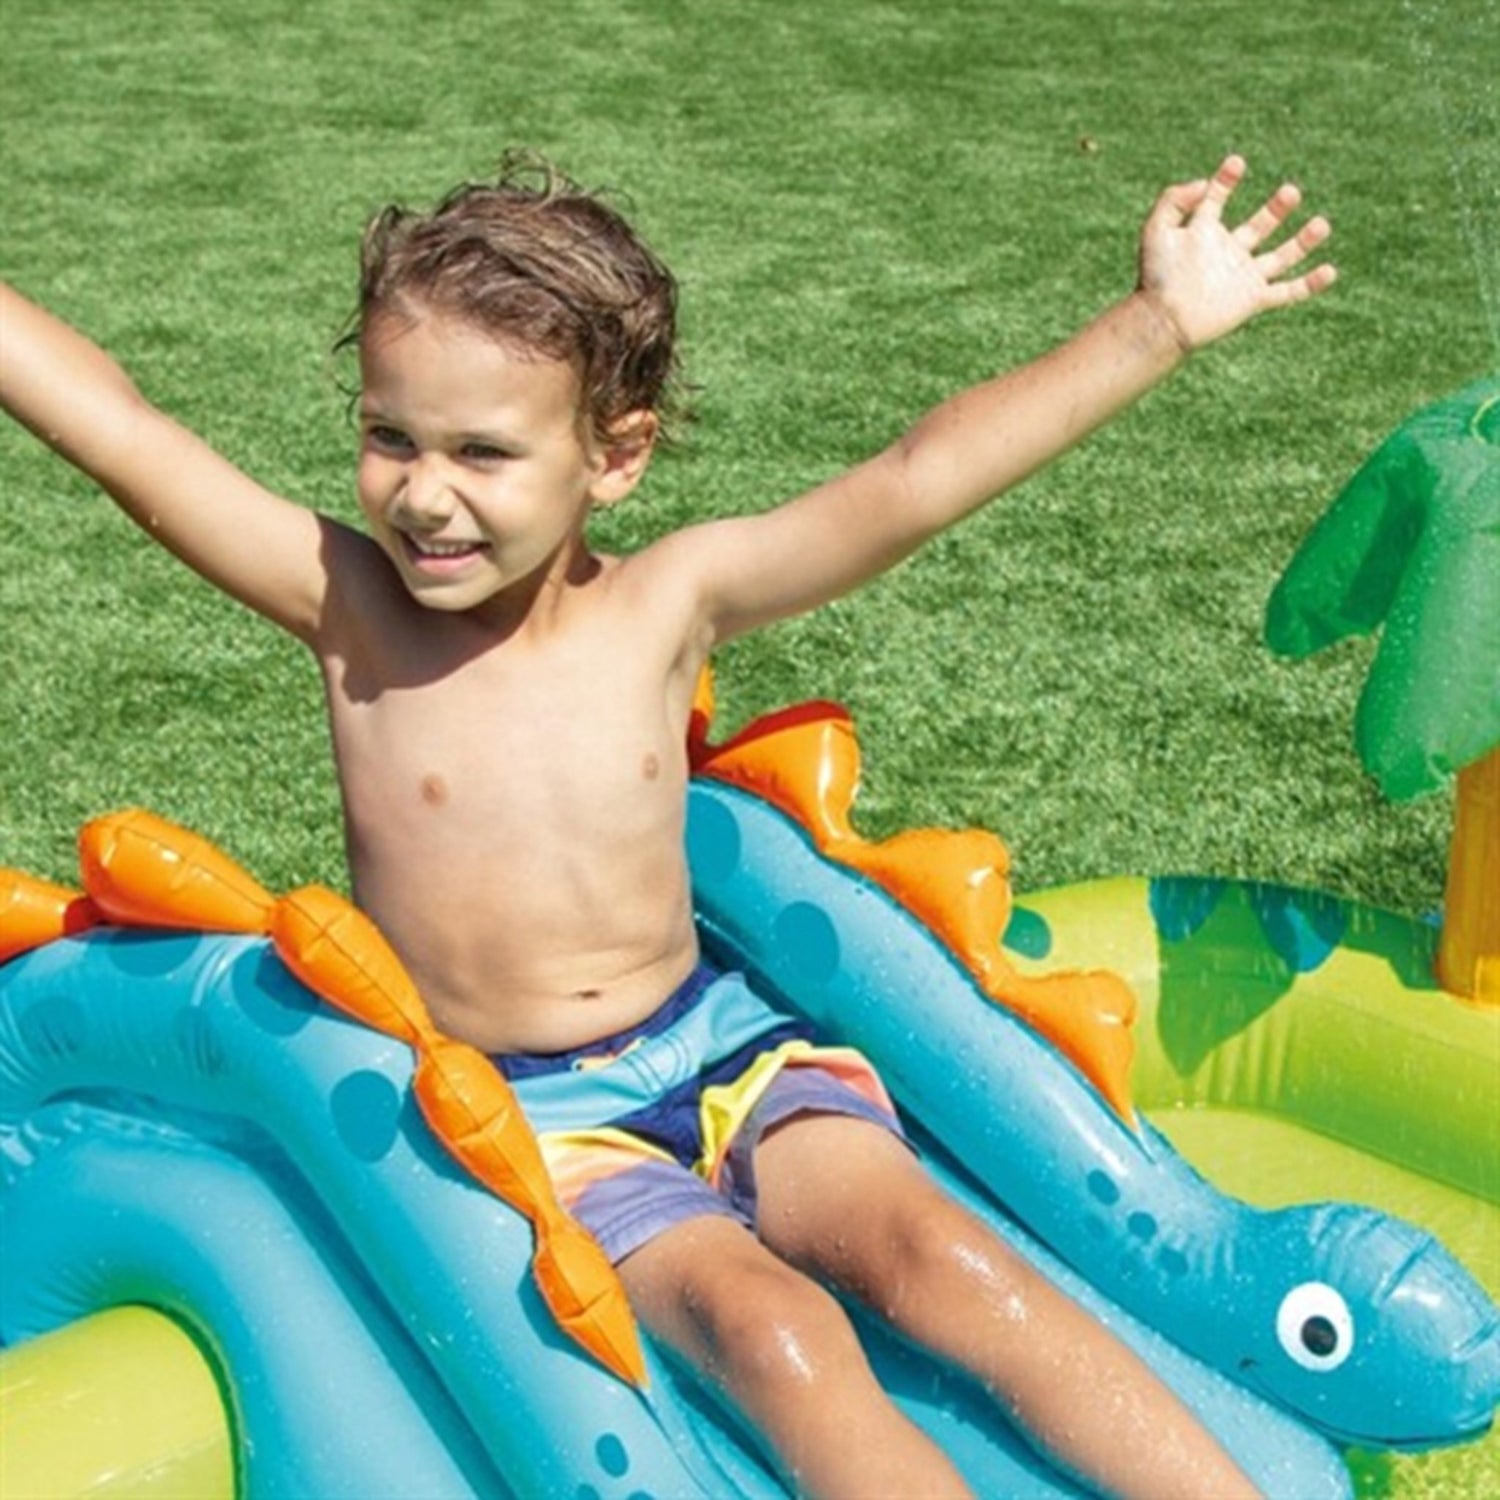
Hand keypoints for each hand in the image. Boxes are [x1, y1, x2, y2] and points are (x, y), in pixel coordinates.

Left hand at [1137, 155, 1335, 351]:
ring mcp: (1243, 276)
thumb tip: (1204, 183)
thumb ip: (1174, 200)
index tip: (1235, 163)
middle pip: (1260, 225)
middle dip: (1277, 208)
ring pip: (1282, 256)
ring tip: (1322, 224)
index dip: (1225, 179)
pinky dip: (1310, 284)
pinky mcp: (1252, 300)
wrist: (1163, 320)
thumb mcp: (1156, 230)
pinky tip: (1330, 271)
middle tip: (1291, 192)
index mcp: (1204, 233)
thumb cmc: (1155, 278)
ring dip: (1303, 240)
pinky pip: (1287, 292)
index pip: (1217, 198)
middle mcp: (1228, 252)